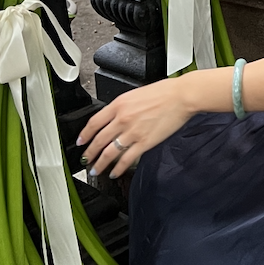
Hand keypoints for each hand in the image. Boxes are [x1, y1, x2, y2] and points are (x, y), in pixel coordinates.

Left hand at [77, 76, 197, 178]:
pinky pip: (126, 159)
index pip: (94, 123)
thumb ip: (123, 106)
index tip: (81, 141)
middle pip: (99, 140)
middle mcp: (122, 119)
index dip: (85, 135)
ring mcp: (132, 132)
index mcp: (119, 105)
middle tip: (85, 160)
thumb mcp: (136, 94)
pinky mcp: (144, 143)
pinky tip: (115, 172)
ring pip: (109, 152)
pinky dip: (118, 168)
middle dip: (89, 153)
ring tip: (96, 170)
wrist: (181, 96)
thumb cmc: (165, 92)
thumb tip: (116, 117)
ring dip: (100, 164)